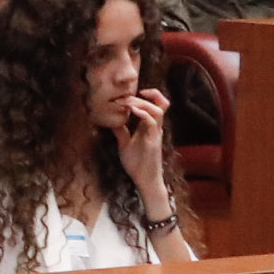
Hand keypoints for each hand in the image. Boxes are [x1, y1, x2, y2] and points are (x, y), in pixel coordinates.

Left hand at [114, 85, 177, 204]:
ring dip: (143, 103)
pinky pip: (152, 123)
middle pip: (161, 104)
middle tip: (124, 97)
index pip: (156, 105)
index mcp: (149, 126)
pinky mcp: (153, 141)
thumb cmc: (137, 163)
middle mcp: (155, 128)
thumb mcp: (124, 144)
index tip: (130, 94)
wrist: (144, 179)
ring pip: (158, 110)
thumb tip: (112, 121)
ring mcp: (155, 134)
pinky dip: (143, 114)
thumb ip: (121, 132)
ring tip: (128, 102)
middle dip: (144, 96)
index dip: (148, 95)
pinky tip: (132, 110)